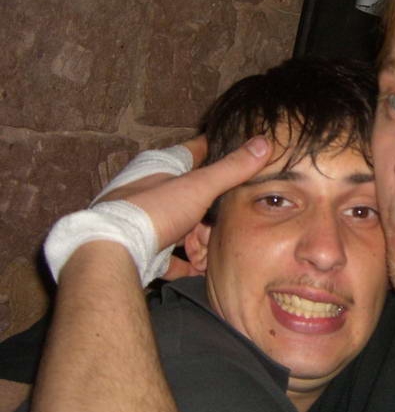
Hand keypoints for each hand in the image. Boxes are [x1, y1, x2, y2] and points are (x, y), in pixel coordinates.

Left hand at [97, 136, 271, 278]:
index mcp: (160, 165)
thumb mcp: (199, 186)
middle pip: (188, 190)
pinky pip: (169, 255)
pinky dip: (186, 262)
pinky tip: (200, 269)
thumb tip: (265, 142)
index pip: (194, 149)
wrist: (112, 253)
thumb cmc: (155, 210)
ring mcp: (144, 219)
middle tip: (234, 210)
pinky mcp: (141, 248)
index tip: (239, 151)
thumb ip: (232, 168)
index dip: (217, 148)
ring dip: (199, 234)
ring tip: (219, 242)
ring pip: (179, 222)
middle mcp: (149, 188)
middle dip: (212, 202)